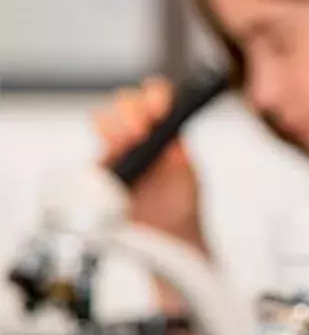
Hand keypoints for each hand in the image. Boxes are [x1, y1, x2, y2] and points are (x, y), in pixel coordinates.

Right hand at [90, 77, 205, 245]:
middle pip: (125, 103)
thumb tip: (170, 133)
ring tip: (132, 139)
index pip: (154, 100)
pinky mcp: (100, 171)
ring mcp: (116, 152)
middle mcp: (138, 138)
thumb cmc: (182, 206)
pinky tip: (117, 152)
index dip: (156, 95)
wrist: (170, 238)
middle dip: (134, 108)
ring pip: (103, 118)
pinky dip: (102, 147)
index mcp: (162, 133)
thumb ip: (177, 153)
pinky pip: (93, 149)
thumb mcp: (189, 174)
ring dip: (117, 122)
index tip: (161, 106)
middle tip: (145, 127)